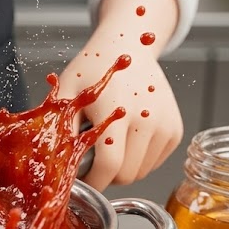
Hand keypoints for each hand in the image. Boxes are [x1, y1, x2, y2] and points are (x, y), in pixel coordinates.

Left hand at [61, 0, 183, 190]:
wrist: (128, 46)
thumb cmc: (93, 68)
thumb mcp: (67, 91)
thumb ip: (60, 127)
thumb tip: (54, 163)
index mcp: (117, 109)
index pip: (109, 165)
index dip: (93, 182)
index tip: (81, 181)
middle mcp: (147, 118)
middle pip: (126, 175)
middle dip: (105, 176)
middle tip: (91, 162)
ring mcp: (165, 124)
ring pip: (141, 172)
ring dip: (122, 169)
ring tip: (108, 146)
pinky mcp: (175, 129)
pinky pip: (154, 163)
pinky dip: (139, 160)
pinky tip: (126, 141)